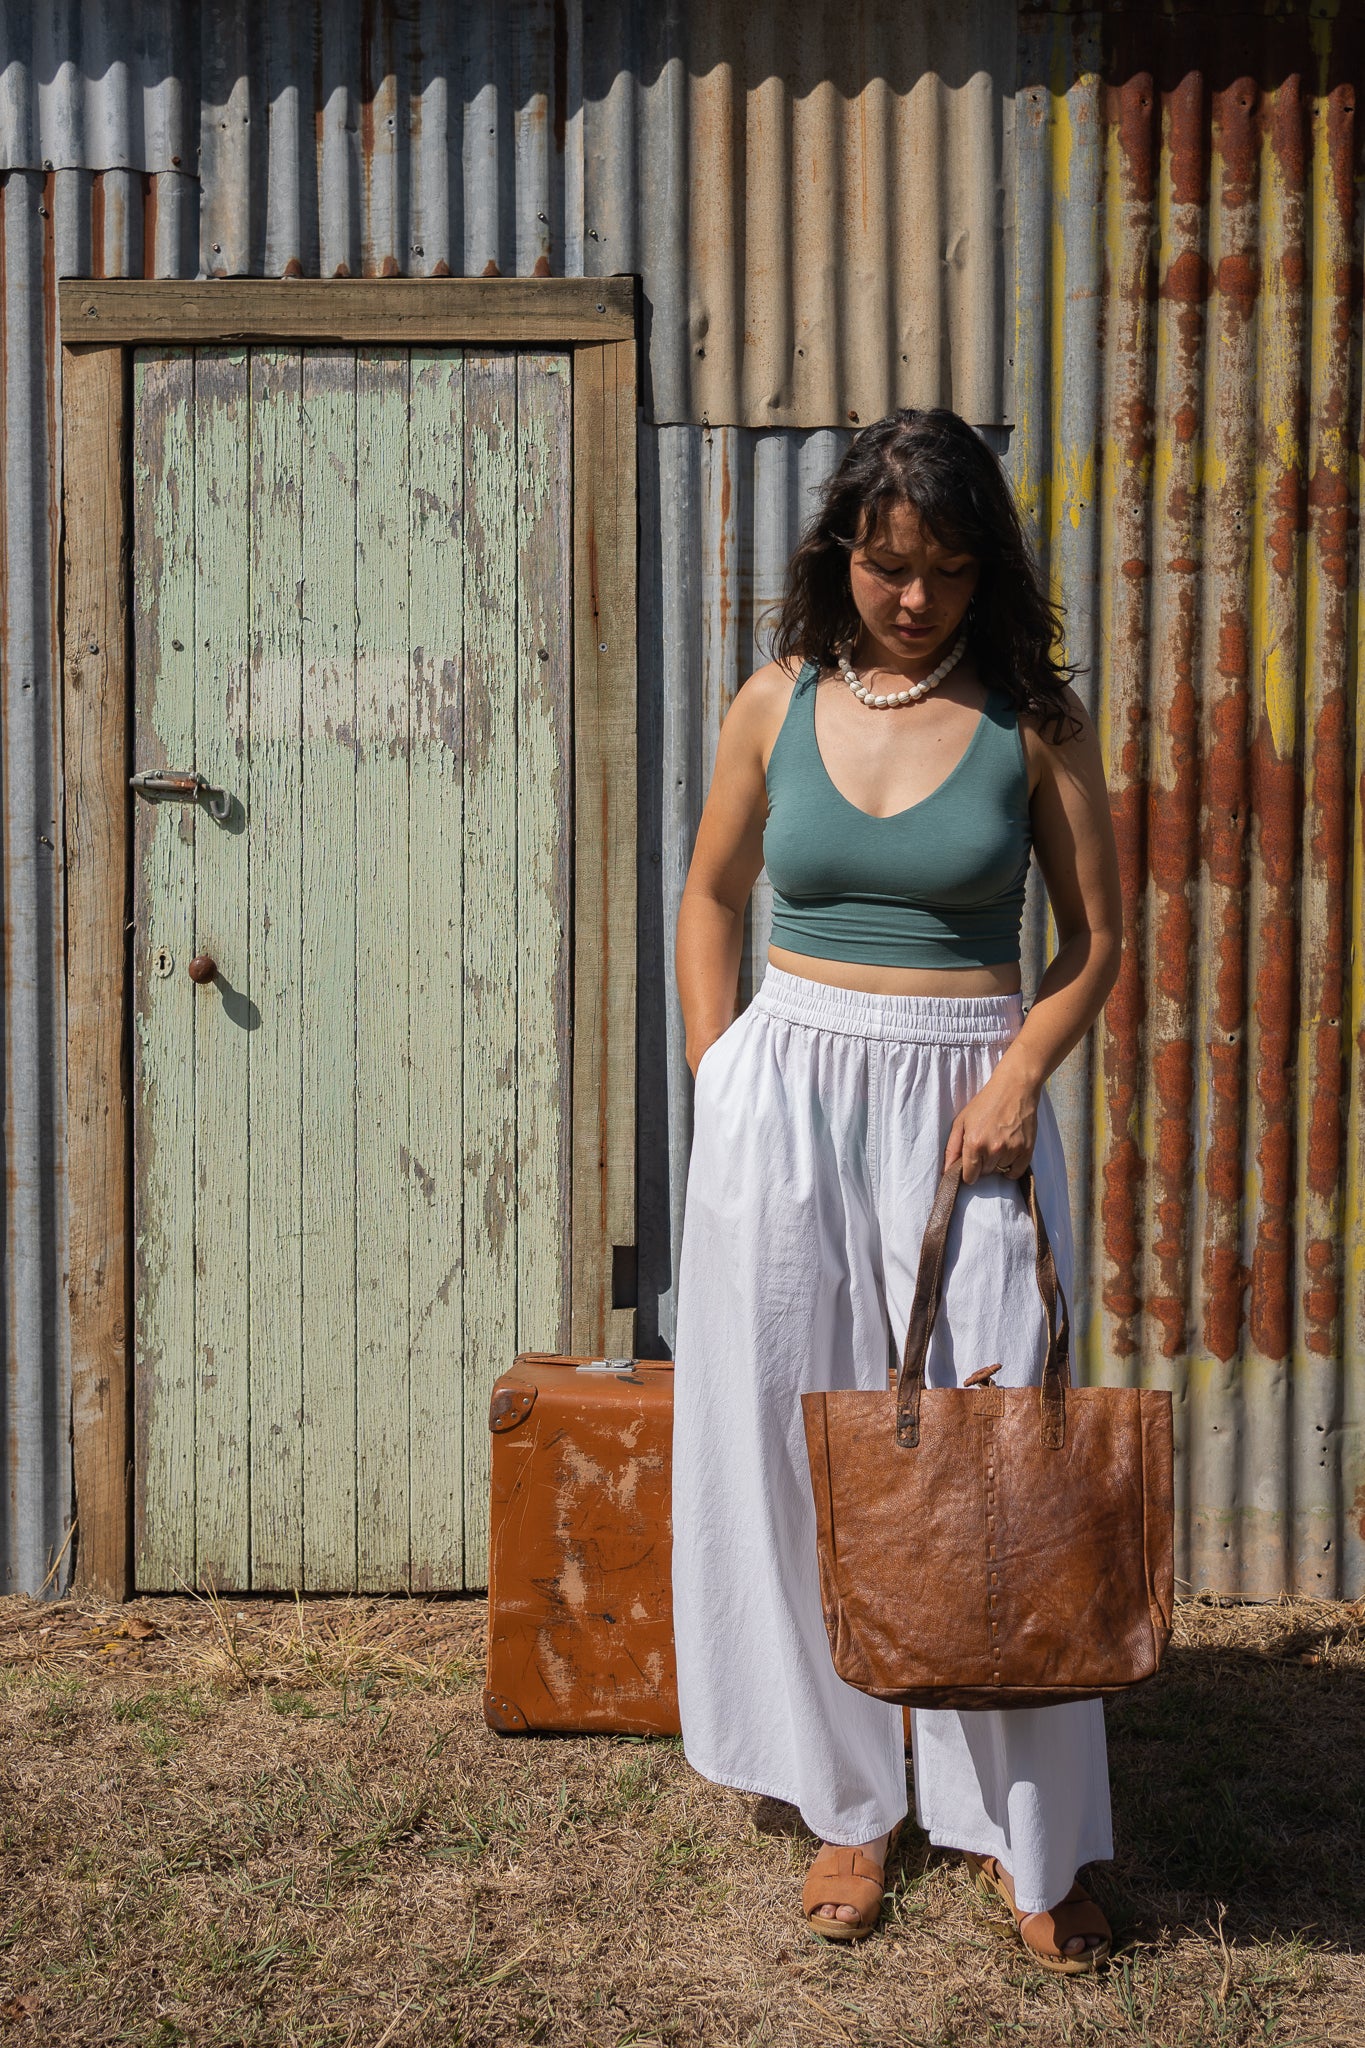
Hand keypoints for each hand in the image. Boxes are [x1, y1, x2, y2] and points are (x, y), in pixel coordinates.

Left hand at [944, 1067, 1038, 1182]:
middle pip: (985, 1174)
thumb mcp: (961, 1121)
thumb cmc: (986, 1103)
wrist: (1014, 1088)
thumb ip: (952, 1148)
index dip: (968, 1172)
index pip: (969, 1177)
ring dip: (997, 1162)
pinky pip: (1016, 1172)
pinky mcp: (1027, 1149)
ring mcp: (1012, 1150)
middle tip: (985, 1144)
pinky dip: (1012, 1167)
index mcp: (974, 1143)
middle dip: (982, 1164)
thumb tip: (946, 1171)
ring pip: (1000, 1171)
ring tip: (998, 1142)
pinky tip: (1009, 1152)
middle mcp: (993, 1149)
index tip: (971, 1164)